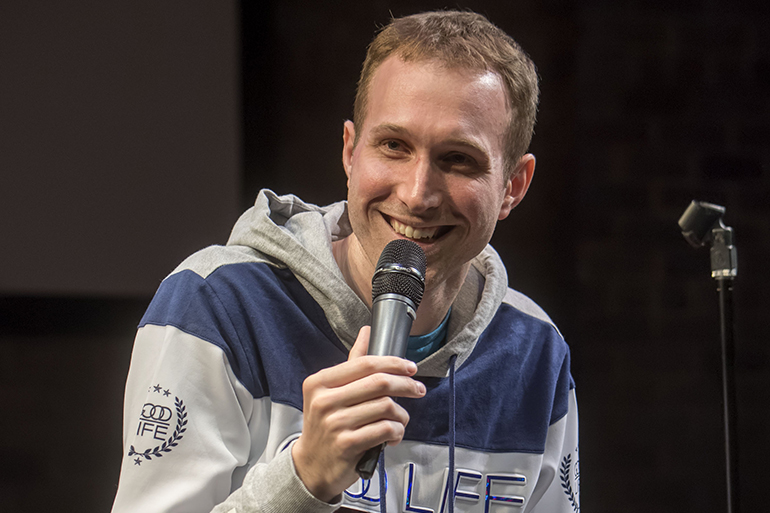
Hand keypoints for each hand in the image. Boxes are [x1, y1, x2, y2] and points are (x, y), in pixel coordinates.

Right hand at [291, 326, 425, 501]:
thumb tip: (367, 332)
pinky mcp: (347, 444)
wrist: (311, 466)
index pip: (365, 363)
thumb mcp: (330, 392)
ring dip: (402, 414)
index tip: (410, 368)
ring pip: (386, 407)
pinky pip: (385, 430)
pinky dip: (397, 432)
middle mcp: (324, 401)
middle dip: (406, 385)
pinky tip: (393, 435)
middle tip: (418, 389)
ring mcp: (335, 423)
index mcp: (320, 382)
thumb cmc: (325, 426)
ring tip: (400, 420)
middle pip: (379, 383)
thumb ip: (352, 362)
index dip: (393, 363)